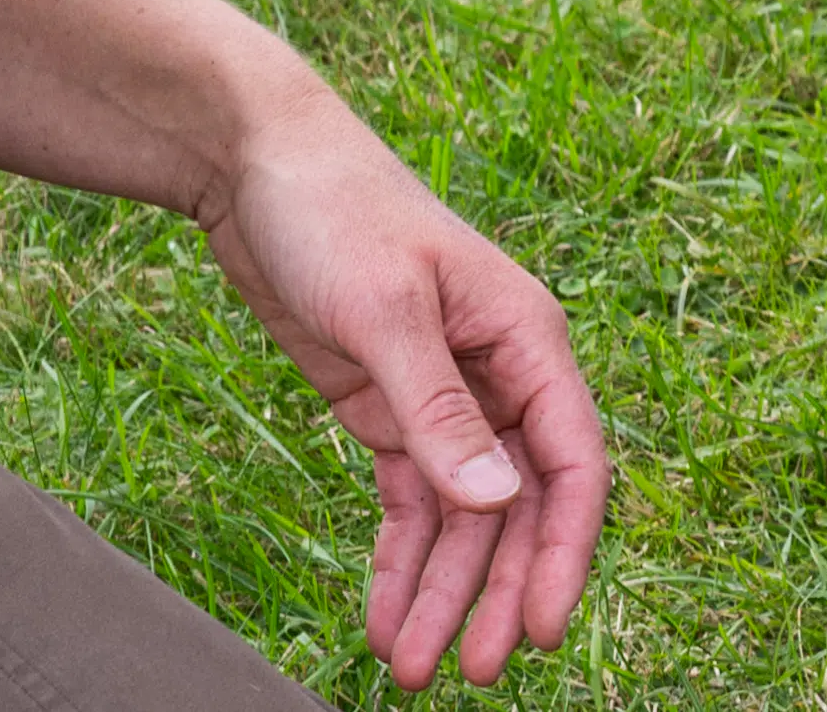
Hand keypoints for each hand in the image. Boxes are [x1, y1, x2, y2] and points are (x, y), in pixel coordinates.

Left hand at [185, 100, 612, 687]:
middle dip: (500, 591)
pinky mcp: (391, 410)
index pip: (572, 464)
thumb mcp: (385, 311)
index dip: (565, 552)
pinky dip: (401, 561)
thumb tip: (498, 502)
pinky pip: (411, 503)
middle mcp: (499, 376)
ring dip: (445, 591)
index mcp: (526, 340)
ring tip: (412, 666)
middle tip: (478, 670)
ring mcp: (446, 397)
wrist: (254, 166)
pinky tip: (386, 616)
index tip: (544, 629)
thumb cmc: (334, 211)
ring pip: (464, 518)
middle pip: (518, 507)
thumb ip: (439, 412)